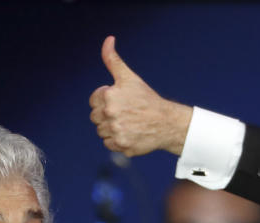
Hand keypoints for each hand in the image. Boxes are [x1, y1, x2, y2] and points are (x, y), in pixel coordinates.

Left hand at [89, 35, 193, 156]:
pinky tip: (130, 133)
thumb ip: (112, 59)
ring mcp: (116, 132)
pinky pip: (109, 144)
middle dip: (107, 115)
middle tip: (125, 113)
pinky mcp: (122, 146)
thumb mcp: (128, 77)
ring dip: (111, 128)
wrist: (166, 122)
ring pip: (101, 132)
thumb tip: (108, 39)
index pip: (93, 101)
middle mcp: (111, 114)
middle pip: (95, 117)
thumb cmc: (146, 98)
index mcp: (109, 96)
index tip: (120, 101)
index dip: (105, 100)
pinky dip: (117, 141)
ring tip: (128, 123)